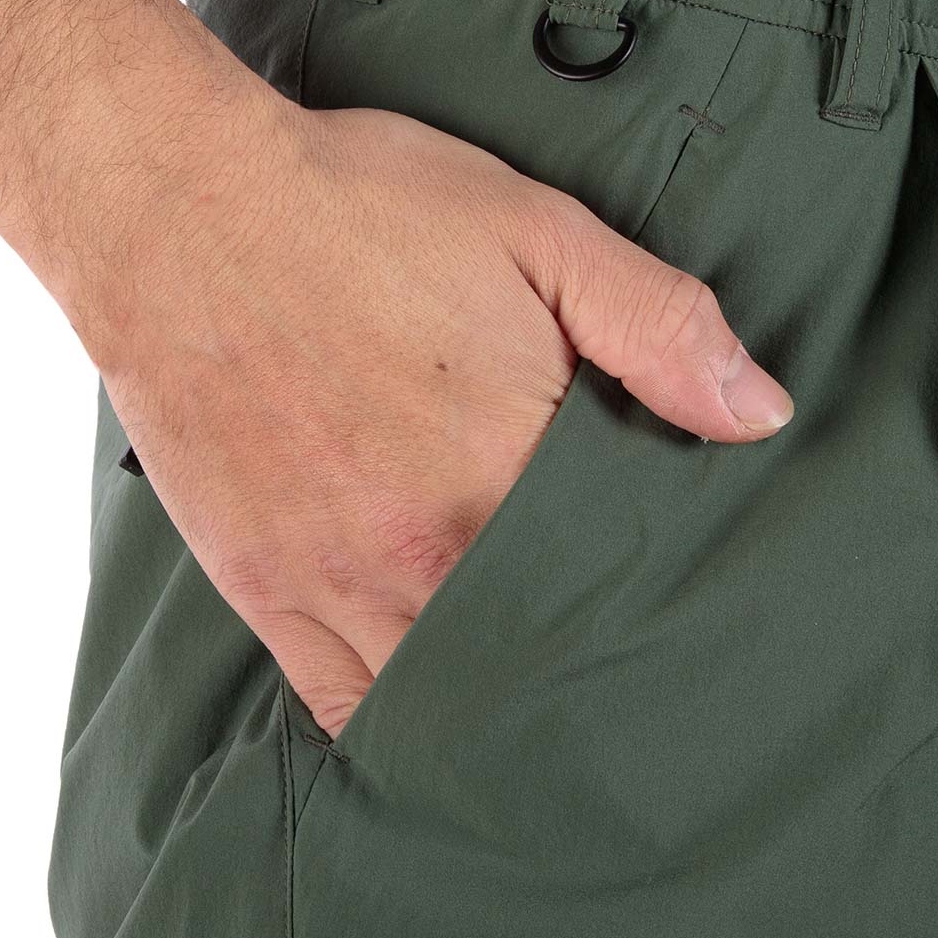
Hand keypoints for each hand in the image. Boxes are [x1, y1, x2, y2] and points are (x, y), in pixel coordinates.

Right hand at [86, 96, 792, 736]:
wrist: (176, 207)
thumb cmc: (358, 212)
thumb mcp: (539, 234)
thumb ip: (659, 328)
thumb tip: (760, 415)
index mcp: (504, 475)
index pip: (614, 584)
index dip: (654, 606)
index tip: (684, 628)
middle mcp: (422, 553)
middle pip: (534, 658)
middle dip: (585, 675)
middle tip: (628, 696)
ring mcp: (335, 582)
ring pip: (443, 698)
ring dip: (498, 712)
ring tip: (545, 725)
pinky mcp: (265, 588)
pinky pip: (339, 702)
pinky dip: (394, 729)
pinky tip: (432, 731)